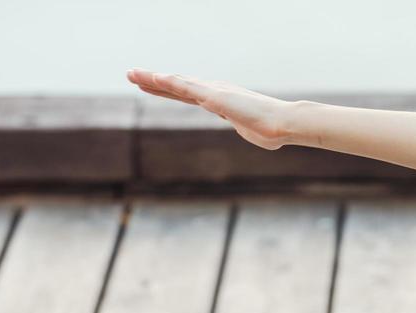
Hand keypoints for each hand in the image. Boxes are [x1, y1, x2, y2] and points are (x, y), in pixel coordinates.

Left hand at [124, 69, 296, 150]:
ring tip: (132, 74)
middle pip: (176, 86)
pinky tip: (153, 78)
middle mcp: (213, 92)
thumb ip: (251, 130)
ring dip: (153, 78)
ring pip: (176, 83)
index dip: (167, 89)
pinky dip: (169, 82)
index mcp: (219, 100)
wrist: (283, 125)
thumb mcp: (254, 132)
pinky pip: (186, 88)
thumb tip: (263, 135)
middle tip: (132, 75)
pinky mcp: (214, 97)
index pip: (187, 93)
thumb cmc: (273, 131)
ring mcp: (213, 92)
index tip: (150, 85)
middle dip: (153, 81)